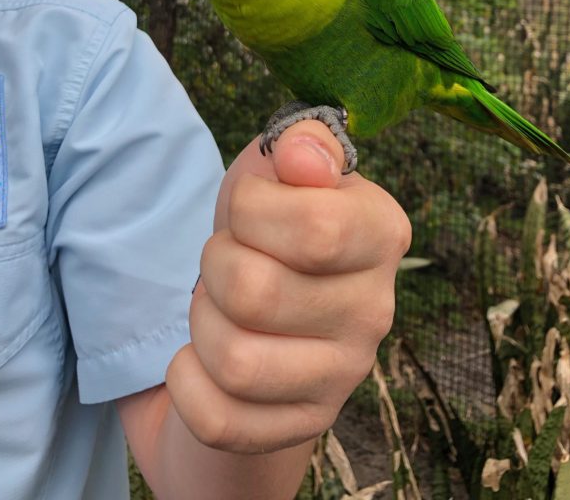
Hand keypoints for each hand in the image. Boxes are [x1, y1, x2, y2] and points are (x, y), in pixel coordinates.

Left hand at [165, 121, 411, 453]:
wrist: (254, 306)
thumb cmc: (267, 225)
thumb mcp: (275, 167)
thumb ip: (297, 143)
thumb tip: (303, 155)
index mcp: (381, 232)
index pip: (314, 228)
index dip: (250, 209)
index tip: (246, 207)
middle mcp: (377, 309)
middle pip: (256, 293)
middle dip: (215, 265)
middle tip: (227, 258)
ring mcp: (344, 376)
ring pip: (236, 363)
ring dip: (203, 323)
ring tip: (220, 305)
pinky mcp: (303, 426)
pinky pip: (218, 419)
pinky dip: (187, 382)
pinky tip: (202, 356)